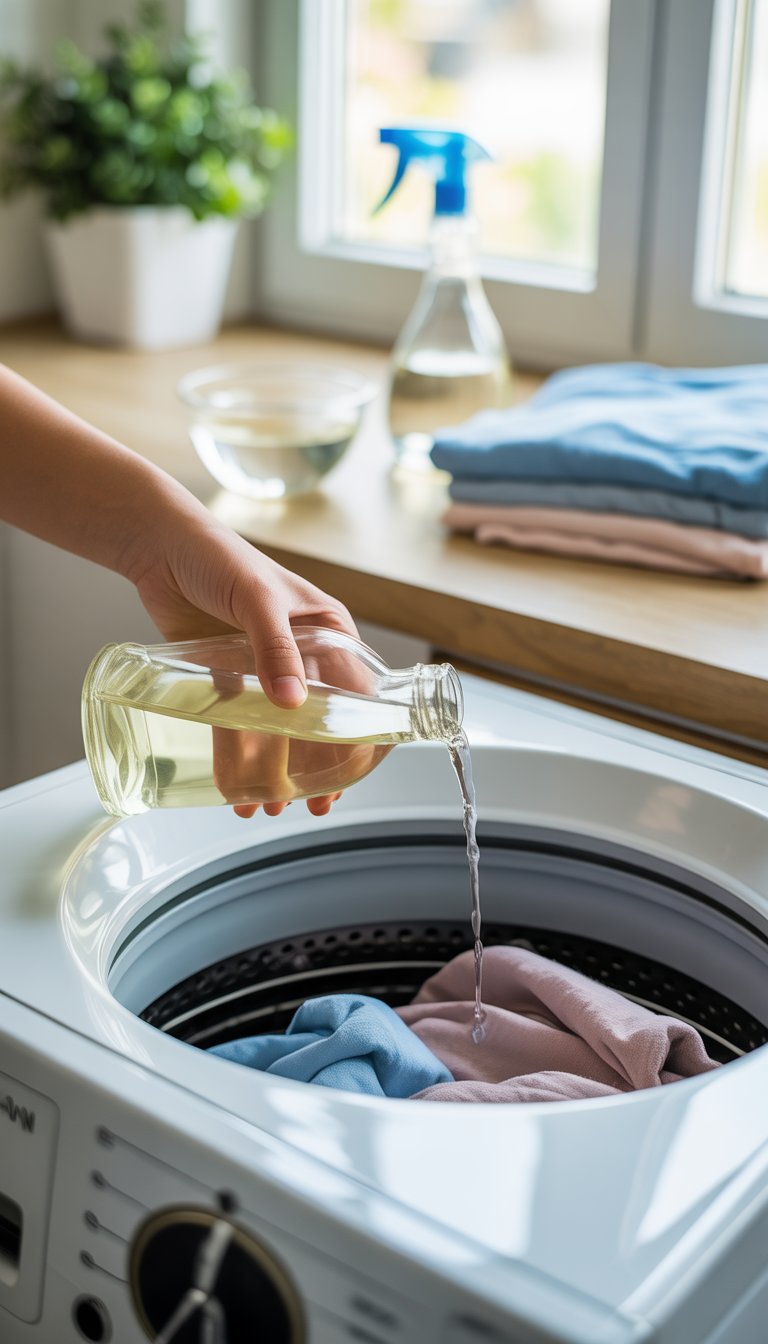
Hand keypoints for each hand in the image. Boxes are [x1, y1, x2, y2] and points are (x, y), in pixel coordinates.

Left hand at [126, 495, 359, 817]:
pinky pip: (239, 724)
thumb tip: (293, 704)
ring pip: (279, 730)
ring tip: (269, 806)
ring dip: (276, 770)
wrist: (159, 546)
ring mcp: (264, 667)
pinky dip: (239, 757)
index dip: (356, 736)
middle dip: (317, 766)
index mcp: (327, 630)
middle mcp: (302, 652)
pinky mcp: (228, 676)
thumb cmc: (219, 556)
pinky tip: (235, 788)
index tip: (349, 775)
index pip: (355, 691)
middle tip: (312, 804)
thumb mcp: (257, 599)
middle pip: (319, 720)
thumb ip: (275, 649)